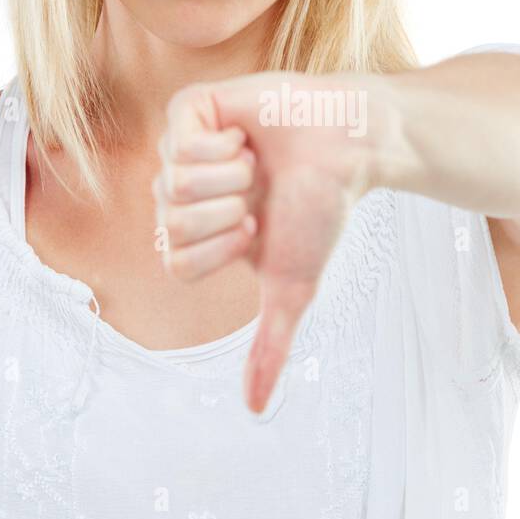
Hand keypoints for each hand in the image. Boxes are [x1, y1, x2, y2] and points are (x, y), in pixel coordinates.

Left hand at [152, 71, 380, 413]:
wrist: (349, 147)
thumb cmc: (320, 209)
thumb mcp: (291, 285)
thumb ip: (270, 346)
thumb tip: (256, 411)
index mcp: (195, 232)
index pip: (176, 262)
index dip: (221, 250)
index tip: (255, 229)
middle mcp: (179, 191)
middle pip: (171, 225)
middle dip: (228, 214)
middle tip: (258, 193)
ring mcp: (181, 148)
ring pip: (175, 183)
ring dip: (231, 179)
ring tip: (255, 162)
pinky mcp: (190, 108)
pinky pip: (180, 142)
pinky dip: (224, 146)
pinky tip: (246, 137)